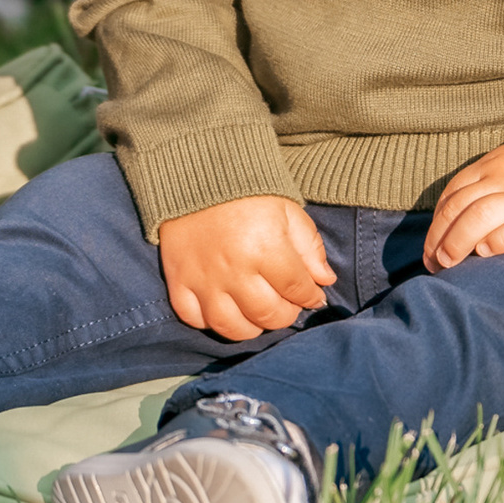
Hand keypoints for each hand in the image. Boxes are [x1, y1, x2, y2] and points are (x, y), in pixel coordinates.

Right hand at [158, 195, 333, 341]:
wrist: (197, 174)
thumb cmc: (249, 194)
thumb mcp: (288, 211)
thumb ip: (310, 248)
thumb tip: (324, 281)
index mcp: (266, 248)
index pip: (297, 290)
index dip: (310, 296)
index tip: (312, 295)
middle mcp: (234, 269)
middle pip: (268, 314)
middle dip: (286, 314)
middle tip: (287, 303)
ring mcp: (204, 279)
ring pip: (232, 328)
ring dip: (253, 327)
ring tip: (258, 312)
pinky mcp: (178, 281)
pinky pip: (194, 319)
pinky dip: (211, 322)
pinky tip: (225, 309)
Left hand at [424, 143, 503, 269]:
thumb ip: (484, 195)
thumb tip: (446, 236)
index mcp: (494, 165)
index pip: (453, 194)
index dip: (436, 226)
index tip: (430, 252)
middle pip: (463, 205)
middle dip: (442, 237)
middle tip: (437, 264)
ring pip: (484, 213)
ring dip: (460, 241)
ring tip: (452, 263)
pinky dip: (500, 240)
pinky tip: (487, 252)